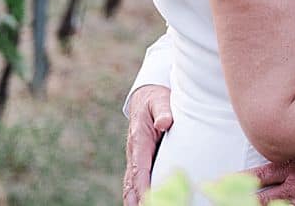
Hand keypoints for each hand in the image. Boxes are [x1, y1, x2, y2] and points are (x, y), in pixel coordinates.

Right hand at [123, 84, 172, 205]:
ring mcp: (134, 158)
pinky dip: (135, 195)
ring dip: (133, 199)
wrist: (145, 98)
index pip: (139, 165)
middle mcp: (134, 151)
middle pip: (132, 180)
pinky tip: (139, 203)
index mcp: (139, 139)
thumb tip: (164, 123)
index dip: (142, 182)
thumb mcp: (160, 101)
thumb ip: (163, 111)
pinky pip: (134, 181)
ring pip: (130, 183)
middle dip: (136, 198)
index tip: (147, 196)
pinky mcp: (138, 161)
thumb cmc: (156, 101)